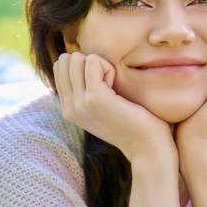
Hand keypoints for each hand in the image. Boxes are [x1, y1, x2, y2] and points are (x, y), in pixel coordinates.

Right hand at [53, 52, 175, 163]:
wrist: (146, 147)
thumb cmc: (131, 122)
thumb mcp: (101, 107)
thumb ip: (85, 89)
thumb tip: (79, 59)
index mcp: (67, 109)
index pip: (60, 67)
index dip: (83, 66)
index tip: (101, 84)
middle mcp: (68, 107)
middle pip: (66, 61)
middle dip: (89, 63)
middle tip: (108, 83)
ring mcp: (79, 103)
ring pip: (77, 59)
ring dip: (100, 65)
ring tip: (112, 86)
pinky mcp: (95, 98)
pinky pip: (93, 62)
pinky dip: (109, 68)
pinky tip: (116, 87)